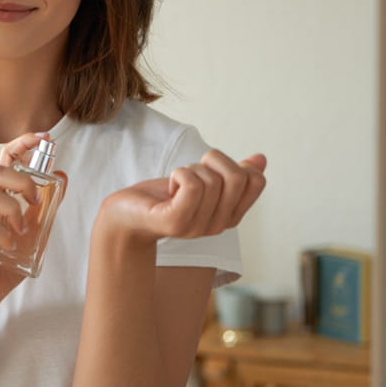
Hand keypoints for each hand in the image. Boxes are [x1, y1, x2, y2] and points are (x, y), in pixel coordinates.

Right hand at [0, 132, 59, 313]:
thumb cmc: (5, 263)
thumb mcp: (34, 233)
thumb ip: (45, 208)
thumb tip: (62, 178)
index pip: (4, 161)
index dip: (21, 144)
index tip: (43, 137)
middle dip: (21, 181)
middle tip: (36, 202)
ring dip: (13, 210)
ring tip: (21, 232)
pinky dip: (2, 232)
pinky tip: (10, 245)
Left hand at [97, 150, 267, 245]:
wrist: (124, 215)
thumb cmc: (163, 196)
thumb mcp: (202, 180)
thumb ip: (231, 173)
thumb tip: (261, 159)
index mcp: (230, 215)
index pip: (257, 181)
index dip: (235, 163)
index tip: (211, 169)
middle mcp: (219, 225)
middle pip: (238, 177)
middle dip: (212, 161)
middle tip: (190, 172)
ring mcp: (198, 227)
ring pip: (211, 179)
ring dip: (188, 170)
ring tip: (175, 185)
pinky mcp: (175, 222)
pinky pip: (192, 185)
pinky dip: (179, 175)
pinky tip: (169, 188)